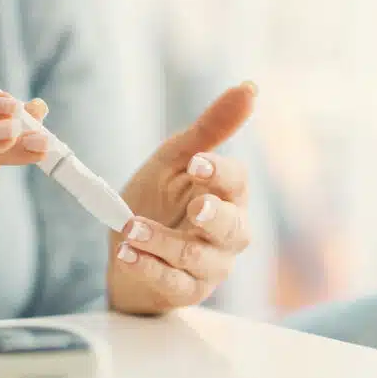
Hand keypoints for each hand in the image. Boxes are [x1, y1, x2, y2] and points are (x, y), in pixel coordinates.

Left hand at [108, 82, 256, 315]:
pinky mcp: (184, 290)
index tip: (196, 163)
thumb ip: (209, 129)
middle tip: (194, 207)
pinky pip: (171, 282)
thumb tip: (250, 87)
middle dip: (214, 217)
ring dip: (164, 242)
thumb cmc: (159, 200)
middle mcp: (228, 233)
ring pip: (198, 258)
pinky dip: (147, 267)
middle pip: (233, 228)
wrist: (127, 248)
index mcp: (229, 196)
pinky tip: (126, 254)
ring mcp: (209, 266)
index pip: (237, 183)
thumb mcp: (176, 160)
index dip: (220, 173)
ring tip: (131, 228)